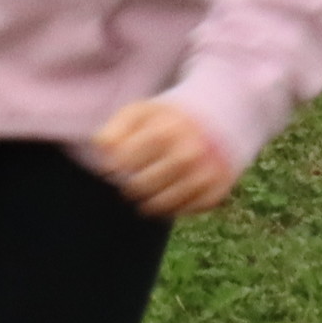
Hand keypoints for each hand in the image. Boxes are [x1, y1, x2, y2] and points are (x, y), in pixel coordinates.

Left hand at [92, 99, 236, 218]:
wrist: (220, 115)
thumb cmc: (168, 118)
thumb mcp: (140, 112)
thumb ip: (115, 130)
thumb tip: (102, 155)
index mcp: (165, 130)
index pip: (126, 160)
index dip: (115, 168)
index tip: (111, 169)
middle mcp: (189, 152)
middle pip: (143, 185)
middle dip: (130, 188)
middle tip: (128, 186)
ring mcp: (206, 172)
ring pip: (165, 203)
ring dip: (149, 204)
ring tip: (143, 198)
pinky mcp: (218, 188)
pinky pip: (188, 210)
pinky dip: (174, 209)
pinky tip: (166, 200)